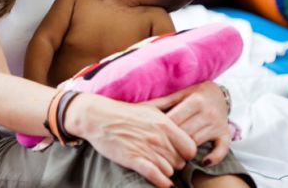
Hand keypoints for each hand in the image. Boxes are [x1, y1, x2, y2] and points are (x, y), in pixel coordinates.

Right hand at [71, 96, 196, 187]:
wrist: (97, 117)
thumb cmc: (124, 112)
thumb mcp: (151, 107)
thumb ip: (170, 113)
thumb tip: (186, 113)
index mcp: (165, 124)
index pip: (190, 148)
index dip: (186, 154)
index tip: (178, 153)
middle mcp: (158, 137)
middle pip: (180, 162)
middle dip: (174, 163)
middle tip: (164, 159)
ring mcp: (146, 148)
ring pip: (168, 171)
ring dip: (164, 171)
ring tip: (157, 166)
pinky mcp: (133, 159)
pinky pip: (155, 175)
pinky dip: (161, 182)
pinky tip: (161, 183)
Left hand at [145, 81, 231, 165]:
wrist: (220, 94)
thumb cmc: (194, 94)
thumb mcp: (180, 94)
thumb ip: (162, 102)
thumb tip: (139, 107)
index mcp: (195, 101)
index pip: (174, 120)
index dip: (161, 129)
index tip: (151, 134)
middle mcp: (208, 113)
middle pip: (184, 133)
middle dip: (170, 141)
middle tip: (158, 148)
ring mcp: (217, 125)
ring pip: (197, 142)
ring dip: (184, 151)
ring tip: (171, 155)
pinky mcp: (226, 134)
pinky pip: (222, 149)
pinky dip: (214, 157)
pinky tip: (203, 162)